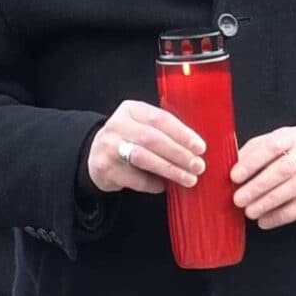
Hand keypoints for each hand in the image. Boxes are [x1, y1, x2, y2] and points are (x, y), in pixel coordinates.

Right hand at [87, 100, 206, 194]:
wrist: (95, 156)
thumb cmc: (129, 140)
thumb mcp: (142, 125)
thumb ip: (165, 131)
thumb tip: (196, 148)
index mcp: (130, 109)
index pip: (160, 118)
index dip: (182, 134)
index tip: (200, 148)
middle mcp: (117, 125)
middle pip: (152, 138)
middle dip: (179, 154)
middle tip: (198, 166)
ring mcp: (108, 147)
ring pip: (143, 158)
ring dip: (169, 169)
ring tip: (188, 178)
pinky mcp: (105, 169)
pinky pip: (134, 178)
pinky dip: (152, 183)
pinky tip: (163, 186)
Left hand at [231, 122, 295, 228]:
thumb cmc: (294, 145)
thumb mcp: (275, 138)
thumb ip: (253, 151)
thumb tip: (229, 167)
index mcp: (290, 136)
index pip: (271, 147)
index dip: (252, 162)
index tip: (234, 176)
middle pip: (283, 170)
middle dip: (258, 187)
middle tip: (238, 199)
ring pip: (294, 189)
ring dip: (269, 203)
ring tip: (250, 212)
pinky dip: (282, 216)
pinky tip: (265, 221)